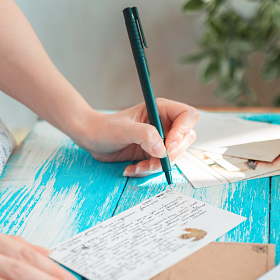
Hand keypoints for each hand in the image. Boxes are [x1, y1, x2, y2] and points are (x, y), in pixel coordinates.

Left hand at [81, 98, 198, 176]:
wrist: (92, 139)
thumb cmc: (105, 128)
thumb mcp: (123, 130)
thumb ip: (144, 135)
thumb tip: (162, 149)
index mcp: (161, 109)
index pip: (188, 116)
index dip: (183, 131)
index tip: (167, 146)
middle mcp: (164, 123)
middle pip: (185, 139)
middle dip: (170, 155)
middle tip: (153, 162)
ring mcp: (161, 139)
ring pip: (174, 155)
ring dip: (158, 166)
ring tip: (137, 167)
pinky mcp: (154, 152)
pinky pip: (161, 165)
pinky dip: (149, 170)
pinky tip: (132, 168)